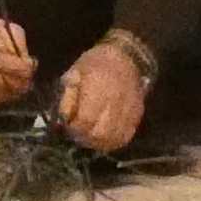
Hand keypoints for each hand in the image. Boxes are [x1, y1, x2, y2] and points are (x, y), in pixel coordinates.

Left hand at [55, 39, 149, 154]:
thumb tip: (63, 119)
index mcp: (98, 87)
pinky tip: (102, 137)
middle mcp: (116, 100)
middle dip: (84, 138)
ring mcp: (129, 109)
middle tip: (76, 133)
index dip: (73, 128)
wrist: (126, 58)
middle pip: (99, 134)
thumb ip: (67, 97)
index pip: (85, 120)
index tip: (67, 125)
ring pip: (112, 139)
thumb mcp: (74, 73)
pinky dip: (112, 141)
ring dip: (97, 143)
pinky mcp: (137, 116)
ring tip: (88, 136)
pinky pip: (125, 137)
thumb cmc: (95, 64)